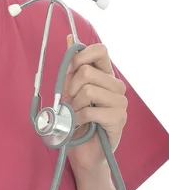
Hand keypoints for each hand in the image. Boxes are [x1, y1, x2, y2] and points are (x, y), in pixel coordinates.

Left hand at [62, 34, 127, 172]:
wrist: (84, 150)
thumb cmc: (76, 119)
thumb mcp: (69, 90)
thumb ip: (72, 66)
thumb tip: (70, 38)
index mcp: (106, 75)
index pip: (100, 50)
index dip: (80, 56)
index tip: (69, 70)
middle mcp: (116, 86)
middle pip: (87, 71)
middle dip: (70, 88)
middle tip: (70, 102)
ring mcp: (120, 102)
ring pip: (87, 90)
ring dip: (73, 105)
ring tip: (75, 114)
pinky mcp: (118, 119)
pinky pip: (90, 110)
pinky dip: (77, 118)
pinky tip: (78, 124)